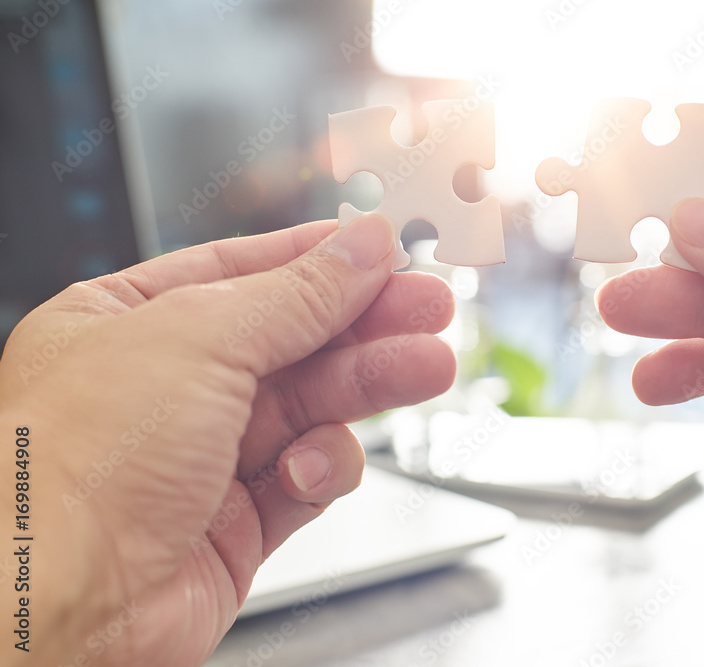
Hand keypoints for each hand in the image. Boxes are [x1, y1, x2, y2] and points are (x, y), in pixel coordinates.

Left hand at [0, 215, 456, 665]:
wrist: (52, 608)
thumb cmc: (75, 466)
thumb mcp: (199, 339)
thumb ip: (297, 294)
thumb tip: (362, 246)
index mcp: (126, 322)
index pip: (241, 273)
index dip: (318, 260)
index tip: (383, 252)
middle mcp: (162, 388)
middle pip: (291, 340)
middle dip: (365, 324)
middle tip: (429, 309)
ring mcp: (200, 457)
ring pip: (310, 408)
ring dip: (367, 387)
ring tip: (425, 368)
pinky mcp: (235, 522)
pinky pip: (305, 478)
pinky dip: (321, 469)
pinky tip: (314, 468)